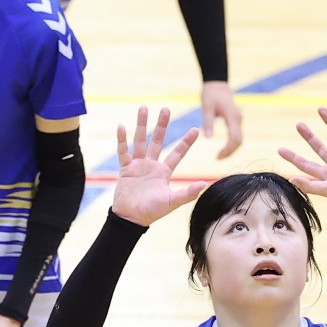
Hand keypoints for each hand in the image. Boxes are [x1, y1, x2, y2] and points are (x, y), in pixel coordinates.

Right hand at [109, 105, 204, 226]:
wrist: (131, 218)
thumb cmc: (152, 212)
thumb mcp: (172, 202)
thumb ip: (187, 193)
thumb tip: (204, 184)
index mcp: (164, 172)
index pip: (177, 153)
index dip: (186, 142)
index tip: (195, 129)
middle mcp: (151, 165)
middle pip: (157, 140)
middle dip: (161, 125)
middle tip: (165, 109)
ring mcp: (138, 165)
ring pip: (140, 141)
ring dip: (141, 125)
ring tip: (143, 108)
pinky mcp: (125, 169)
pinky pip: (123, 151)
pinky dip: (122, 140)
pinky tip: (121, 126)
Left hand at [199, 81, 243, 157]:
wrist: (217, 84)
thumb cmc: (210, 94)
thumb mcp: (206, 107)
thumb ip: (208, 122)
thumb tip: (208, 138)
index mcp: (232, 116)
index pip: (234, 138)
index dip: (227, 149)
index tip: (217, 156)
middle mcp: (238, 119)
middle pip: (239, 141)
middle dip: (230, 152)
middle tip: (218, 159)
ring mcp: (239, 119)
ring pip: (239, 139)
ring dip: (232, 149)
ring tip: (220, 156)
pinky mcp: (236, 120)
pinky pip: (237, 135)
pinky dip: (232, 144)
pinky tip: (223, 149)